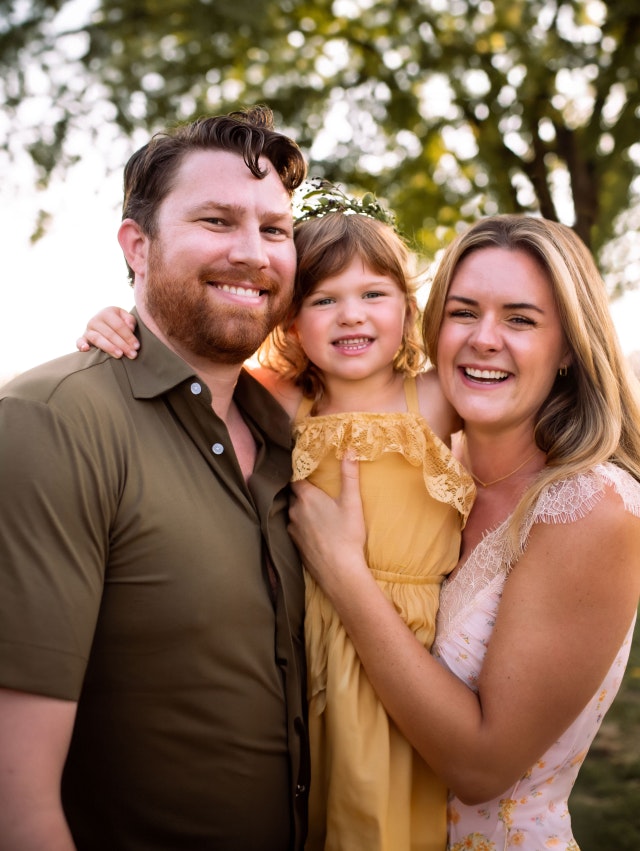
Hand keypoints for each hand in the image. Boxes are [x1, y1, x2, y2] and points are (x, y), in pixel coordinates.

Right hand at [76, 307, 138, 358]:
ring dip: (109, 347)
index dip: (128, 336)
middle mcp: (95, 320)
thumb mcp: (125, 318)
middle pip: (110, 333)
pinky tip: (86, 349)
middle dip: (122, 345)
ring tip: (119, 355)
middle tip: (132, 354)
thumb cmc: (119, 323)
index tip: (137, 346)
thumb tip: (130, 327)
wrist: (105, 324)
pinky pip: (79, 342)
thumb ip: (130, 320)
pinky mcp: (83, 339)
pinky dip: (81, 345)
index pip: (119, 325)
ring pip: (97, 339)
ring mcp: (88, 329)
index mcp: (107, 313)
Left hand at [288, 457, 367, 594]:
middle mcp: (294, 511)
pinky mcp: (295, 544)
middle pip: (293, 494)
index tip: (307, 467)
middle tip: (314, 487)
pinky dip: (302, 524)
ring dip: (301, 508)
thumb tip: (349, 449)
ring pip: (293, 512)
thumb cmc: (346, 535)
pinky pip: (295, 528)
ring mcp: (292, 529)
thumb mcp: (352, 502)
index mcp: (305, 497)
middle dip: (302, 490)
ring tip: (315, 508)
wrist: (339, 571)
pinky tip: (313, 528)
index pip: (296, 477)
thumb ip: (349, 475)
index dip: (300, 471)